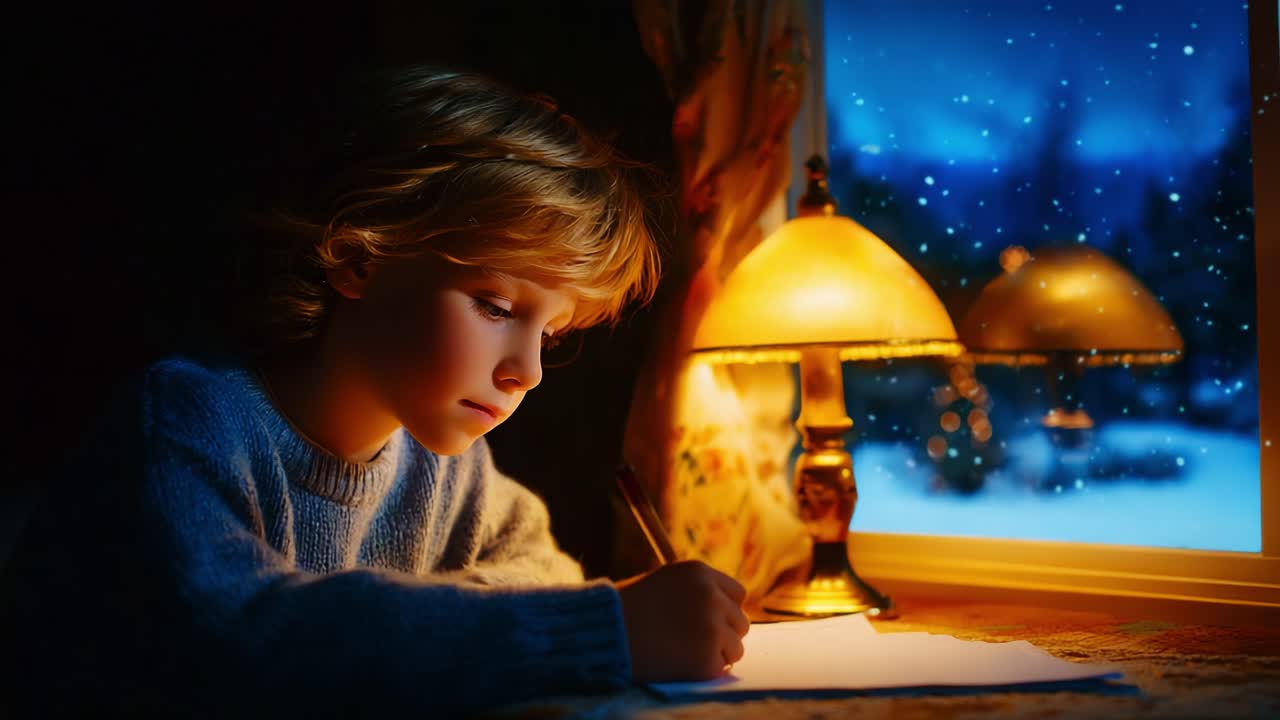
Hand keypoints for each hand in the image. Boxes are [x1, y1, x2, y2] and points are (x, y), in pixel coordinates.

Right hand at [615, 560, 749, 681]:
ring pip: (736, 647)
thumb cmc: (626, 609)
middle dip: (723, 633)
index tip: (710, 621)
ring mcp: (712, 628)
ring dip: (717, 653)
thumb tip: (726, 608)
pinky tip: (680, 663)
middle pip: (740, 622)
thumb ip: (696, 590)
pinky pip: (721, 668)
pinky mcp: (707, 659)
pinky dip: (705, 670)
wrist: (603, 635)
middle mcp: (712, 597)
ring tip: (685, 652)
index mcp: (700, 573)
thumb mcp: (663, 582)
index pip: (737, 594)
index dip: (725, 609)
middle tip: (694, 641)